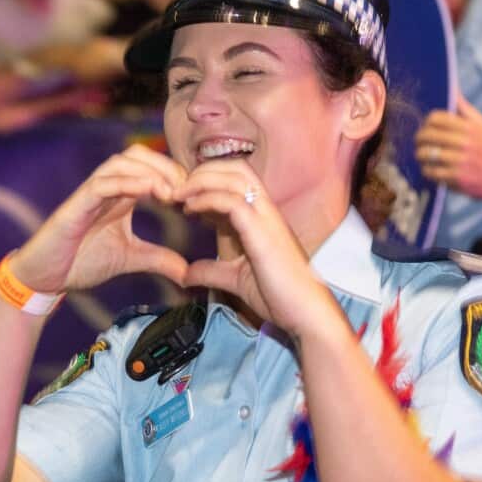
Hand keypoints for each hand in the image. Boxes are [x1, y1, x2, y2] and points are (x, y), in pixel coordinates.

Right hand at [7, 145, 189, 293]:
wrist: (45, 277)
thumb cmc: (81, 261)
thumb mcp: (130, 259)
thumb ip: (158, 259)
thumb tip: (188, 272)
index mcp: (119, 195)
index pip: (149, 167)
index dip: (174, 174)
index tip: (194, 194)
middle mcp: (105, 187)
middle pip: (137, 155)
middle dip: (165, 166)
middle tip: (186, 190)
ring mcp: (89, 193)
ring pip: (120, 162)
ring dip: (149, 172)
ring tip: (170, 192)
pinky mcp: (76, 206)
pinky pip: (101, 184)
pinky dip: (125, 182)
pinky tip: (147, 191)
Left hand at [175, 160, 344, 337]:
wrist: (304, 313)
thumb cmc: (279, 296)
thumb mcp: (236, 279)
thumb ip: (211, 272)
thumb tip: (186, 275)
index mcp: (262, 218)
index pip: (236, 180)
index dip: (207, 181)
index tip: (183, 198)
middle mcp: (266, 211)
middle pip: (236, 168)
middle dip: (203, 171)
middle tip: (177, 189)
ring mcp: (267, 218)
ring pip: (235, 177)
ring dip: (201, 181)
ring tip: (178, 195)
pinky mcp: (263, 232)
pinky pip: (233, 202)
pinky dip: (208, 199)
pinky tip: (190, 209)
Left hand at [415, 97, 481, 198]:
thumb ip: (464, 108)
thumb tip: (452, 89)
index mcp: (469, 127)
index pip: (436, 118)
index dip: (427, 122)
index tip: (427, 127)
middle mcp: (464, 143)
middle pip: (428, 135)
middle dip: (419, 139)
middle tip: (419, 142)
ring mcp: (460, 161)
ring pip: (427, 155)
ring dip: (420, 155)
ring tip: (422, 156)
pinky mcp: (457, 178)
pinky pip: (432, 172)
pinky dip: (427, 170)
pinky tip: (431, 168)